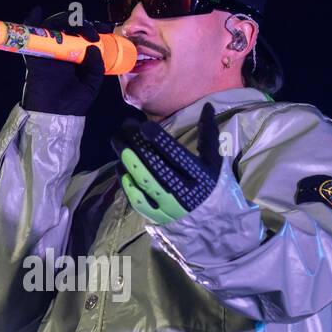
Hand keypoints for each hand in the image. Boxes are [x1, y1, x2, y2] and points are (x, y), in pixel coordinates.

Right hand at [20, 5, 105, 115]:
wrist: (56, 117)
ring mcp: (48, 51)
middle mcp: (63, 49)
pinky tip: (37, 12)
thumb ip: (96, 67)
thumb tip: (93, 47)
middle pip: (70, 26)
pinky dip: (30, 21)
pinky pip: (30, 36)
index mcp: (77, 54)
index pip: (85, 34)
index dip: (95, 27)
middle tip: (94, 33)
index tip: (107, 28)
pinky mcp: (35, 56)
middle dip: (84, 24)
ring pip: (54, 26)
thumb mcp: (92, 84)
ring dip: (66, 21)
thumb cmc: (73, 103)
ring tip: (80, 29)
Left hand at [112, 102, 223, 224]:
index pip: (177, 156)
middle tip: (124, 126)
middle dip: (138, 144)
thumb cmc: (213, 187)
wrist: (212, 225)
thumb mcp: (215, 162)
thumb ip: (209, 136)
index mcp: (200, 176)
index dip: (160, 141)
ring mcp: (168, 206)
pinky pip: (137, 198)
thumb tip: (207, 106)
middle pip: (156, 166)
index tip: (144, 125)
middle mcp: (184, 192)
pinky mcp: (156, 216)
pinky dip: (126, 181)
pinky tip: (120, 165)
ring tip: (116, 140)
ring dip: (127, 159)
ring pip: (144, 180)